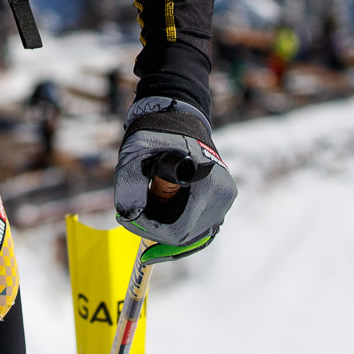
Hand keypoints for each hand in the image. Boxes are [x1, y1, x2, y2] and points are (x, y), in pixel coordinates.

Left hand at [114, 95, 236, 251]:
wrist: (178, 117)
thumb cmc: (155, 133)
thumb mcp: (133, 157)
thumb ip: (129, 190)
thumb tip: (131, 220)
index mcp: (205, 182)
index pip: (177, 230)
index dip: (148, 229)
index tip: (127, 218)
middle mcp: (222, 194)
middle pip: (186, 236)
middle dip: (156, 230)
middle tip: (135, 214)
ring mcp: (226, 198)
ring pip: (193, 234)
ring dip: (168, 228)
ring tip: (150, 205)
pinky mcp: (223, 199)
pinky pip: (201, 226)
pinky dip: (180, 227)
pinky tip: (163, 215)